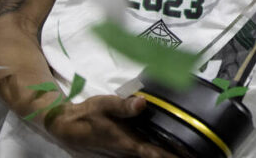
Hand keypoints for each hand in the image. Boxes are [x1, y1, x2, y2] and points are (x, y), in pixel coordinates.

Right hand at [45, 95, 176, 157]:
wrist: (64, 127)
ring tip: (181, 152)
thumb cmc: (87, 114)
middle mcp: (125, 153)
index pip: (153, 153)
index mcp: (126, 143)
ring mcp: (119, 156)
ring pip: (143, 157)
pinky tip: (159, 149)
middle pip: (151, 157)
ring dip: (159, 154)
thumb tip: (141, 103)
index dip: (169, 156)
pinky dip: (148, 153)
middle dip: (170, 155)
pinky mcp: (115, 154)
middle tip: (191, 153)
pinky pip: (135, 156)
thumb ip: (123, 105)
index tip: (188, 155)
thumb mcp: (104, 104)